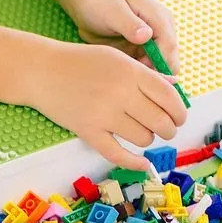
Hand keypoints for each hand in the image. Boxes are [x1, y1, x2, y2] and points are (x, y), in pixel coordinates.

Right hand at [32, 42, 187, 170]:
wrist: (41, 71)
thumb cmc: (79, 62)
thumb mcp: (116, 57)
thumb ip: (145, 73)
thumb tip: (174, 86)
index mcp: (131, 72)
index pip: (169, 97)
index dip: (180, 111)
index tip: (179, 117)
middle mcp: (120, 93)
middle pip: (161, 121)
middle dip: (169, 129)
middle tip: (165, 129)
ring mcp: (103, 114)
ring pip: (143, 139)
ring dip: (147, 140)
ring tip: (141, 133)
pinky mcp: (88, 131)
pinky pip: (117, 154)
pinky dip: (134, 163)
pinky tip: (143, 164)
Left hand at [71, 0, 182, 75]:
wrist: (89, 5)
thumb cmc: (100, 3)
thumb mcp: (113, 11)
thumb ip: (130, 24)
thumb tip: (147, 36)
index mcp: (160, 17)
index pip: (169, 46)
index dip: (158, 64)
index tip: (140, 74)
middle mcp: (163, 30)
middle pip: (169, 60)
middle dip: (155, 73)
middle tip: (130, 81)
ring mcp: (155, 42)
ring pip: (160, 67)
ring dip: (146, 76)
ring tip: (125, 79)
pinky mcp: (145, 51)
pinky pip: (147, 69)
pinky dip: (139, 75)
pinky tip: (123, 77)